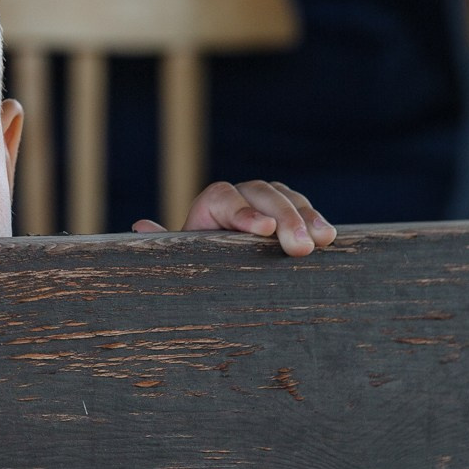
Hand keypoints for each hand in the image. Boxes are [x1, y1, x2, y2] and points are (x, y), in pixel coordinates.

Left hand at [135, 179, 334, 256]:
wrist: (219, 275)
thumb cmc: (199, 269)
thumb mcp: (181, 260)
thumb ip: (163, 244)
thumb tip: (140, 227)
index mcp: (209, 207)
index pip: (225, 197)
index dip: (243, 211)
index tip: (262, 230)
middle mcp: (238, 197)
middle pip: (262, 194)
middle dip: (283, 218)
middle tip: (299, 247)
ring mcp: (266, 204)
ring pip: (286, 198)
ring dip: (305, 217)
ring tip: (320, 241)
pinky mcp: (289, 215)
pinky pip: (304, 208)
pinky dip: (316, 220)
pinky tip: (328, 238)